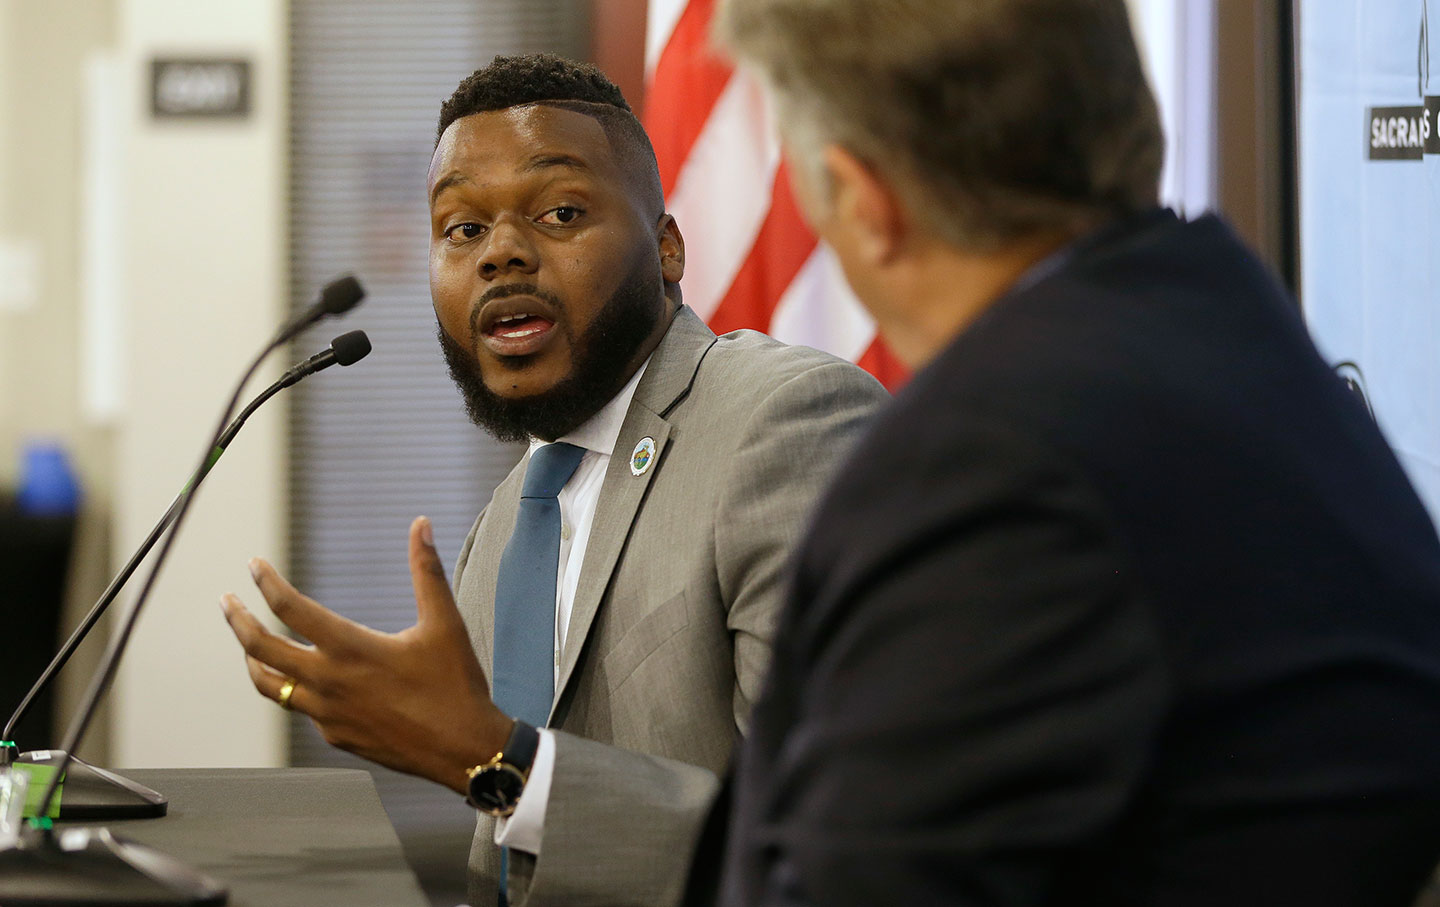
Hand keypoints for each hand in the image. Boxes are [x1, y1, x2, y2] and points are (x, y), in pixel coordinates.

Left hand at [219, 515, 512, 793]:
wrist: (463, 750)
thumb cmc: (455, 685)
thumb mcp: (445, 623)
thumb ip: (426, 571)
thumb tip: (420, 524)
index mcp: (351, 648)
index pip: (289, 608)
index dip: (266, 582)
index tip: (254, 566)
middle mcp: (329, 682)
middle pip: (260, 649)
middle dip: (238, 620)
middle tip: (226, 601)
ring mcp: (327, 714)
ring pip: (270, 685)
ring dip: (254, 660)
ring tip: (249, 645)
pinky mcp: (335, 736)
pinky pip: (302, 708)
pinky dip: (294, 687)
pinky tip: (307, 679)